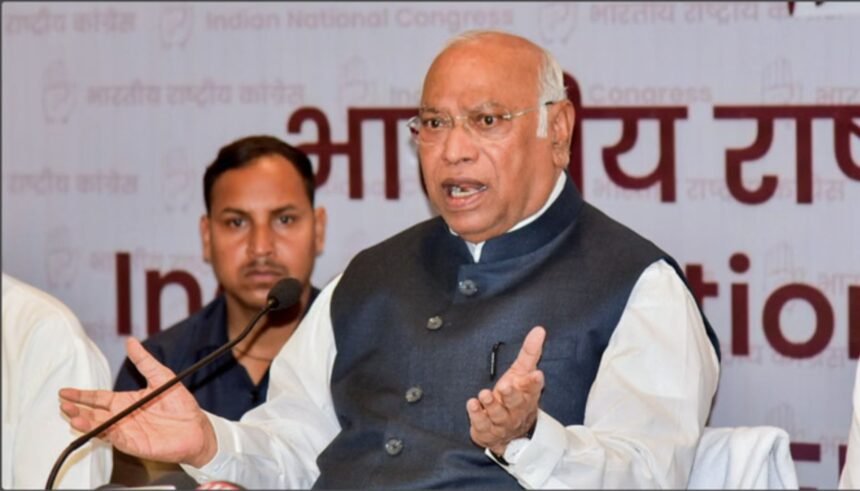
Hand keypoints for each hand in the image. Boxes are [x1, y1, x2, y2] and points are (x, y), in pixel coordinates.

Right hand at [59, 338, 217, 466]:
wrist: (197, 428)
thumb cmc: (180, 405)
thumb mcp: (161, 377)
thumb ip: (144, 361)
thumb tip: (131, 341)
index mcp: (126, 401)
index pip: (98, 397)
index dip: (81, 395)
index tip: (65, 391)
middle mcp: (123, 417)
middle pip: (94, 413)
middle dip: (77, 409)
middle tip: (63, 404)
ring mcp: (127, 431)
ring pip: (100, 427)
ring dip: (86, 422)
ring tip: (72, 416)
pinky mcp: (134, 443)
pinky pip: (117, 438)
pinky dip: (106, 433)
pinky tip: (97, 427)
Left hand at [466, 326, 545, 456]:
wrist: (509, 432)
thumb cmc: (515, 396)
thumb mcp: (521, 372)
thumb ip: (530, 352)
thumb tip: (539, 329)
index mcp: (527, 395)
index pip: (533, 388)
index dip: (534, 382)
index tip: (536, 375)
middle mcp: (516, 410)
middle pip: (516, 403)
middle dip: (511, 395)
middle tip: (505, 386)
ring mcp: (502, 422)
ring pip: (498, 415)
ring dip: (491, 404)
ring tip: (484, 394)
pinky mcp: (487, 430)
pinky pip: (482, 424)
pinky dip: (477, 415)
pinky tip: (472, 404)